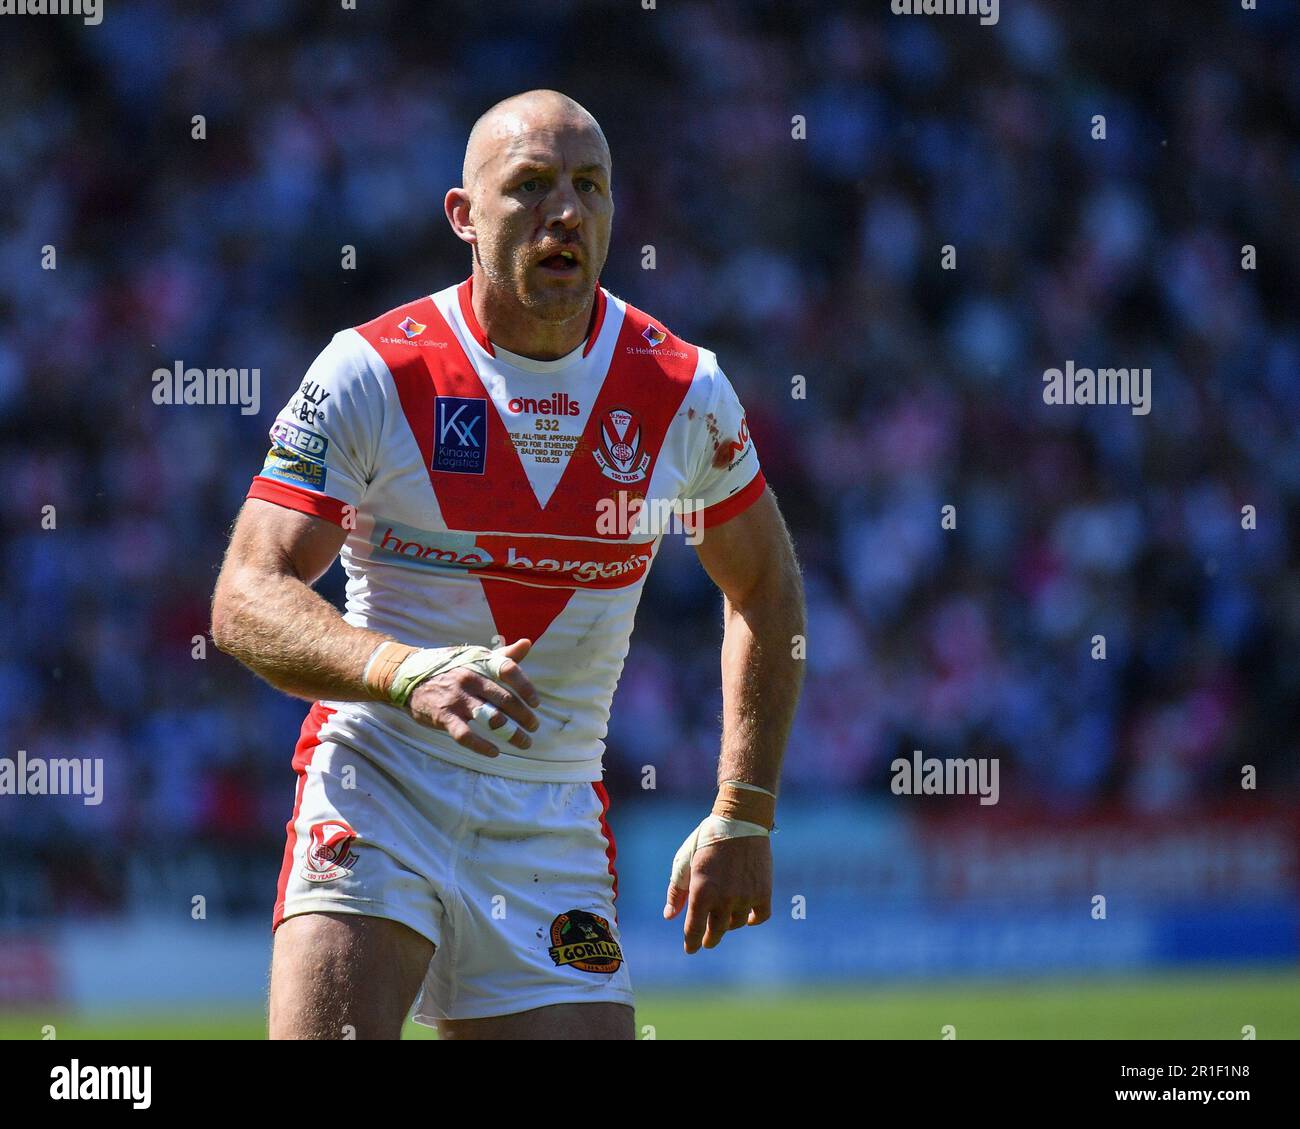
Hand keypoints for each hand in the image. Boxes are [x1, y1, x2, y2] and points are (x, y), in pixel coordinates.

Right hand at [406, 638, 539, 756]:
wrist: (408, 675)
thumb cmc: (449, 667)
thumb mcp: (474, 657)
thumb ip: (502, 655)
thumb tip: (528, 643)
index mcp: (479, 663)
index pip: (509, 670)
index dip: (526, 687)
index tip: (536, 703)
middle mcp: (470, 679)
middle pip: (505, 699)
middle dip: (524, 716)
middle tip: (534, 727)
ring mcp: (456, 698)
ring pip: (491, 718)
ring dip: (511, 733)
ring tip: (524, 742)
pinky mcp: (443, 716)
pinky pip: (465, 735)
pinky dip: (482, 746)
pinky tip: (495, 752)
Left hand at [664, 834, 771, 953]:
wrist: (740, 821)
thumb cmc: (707, 839)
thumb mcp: (685, 861)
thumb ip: (677, 891)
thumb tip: (669, 916)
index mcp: (701, 892)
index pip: (694, 930)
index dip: (691, 943)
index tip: (690, 949)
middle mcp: (724, 899)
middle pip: (715, 932)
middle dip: (709, 939)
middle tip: (707, 940)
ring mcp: (745, 896)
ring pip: (736, 924)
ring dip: (728, 924)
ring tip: (724, 917)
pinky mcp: (763, 891)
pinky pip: (759, 916)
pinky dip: (752, 919)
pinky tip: (746, 917)